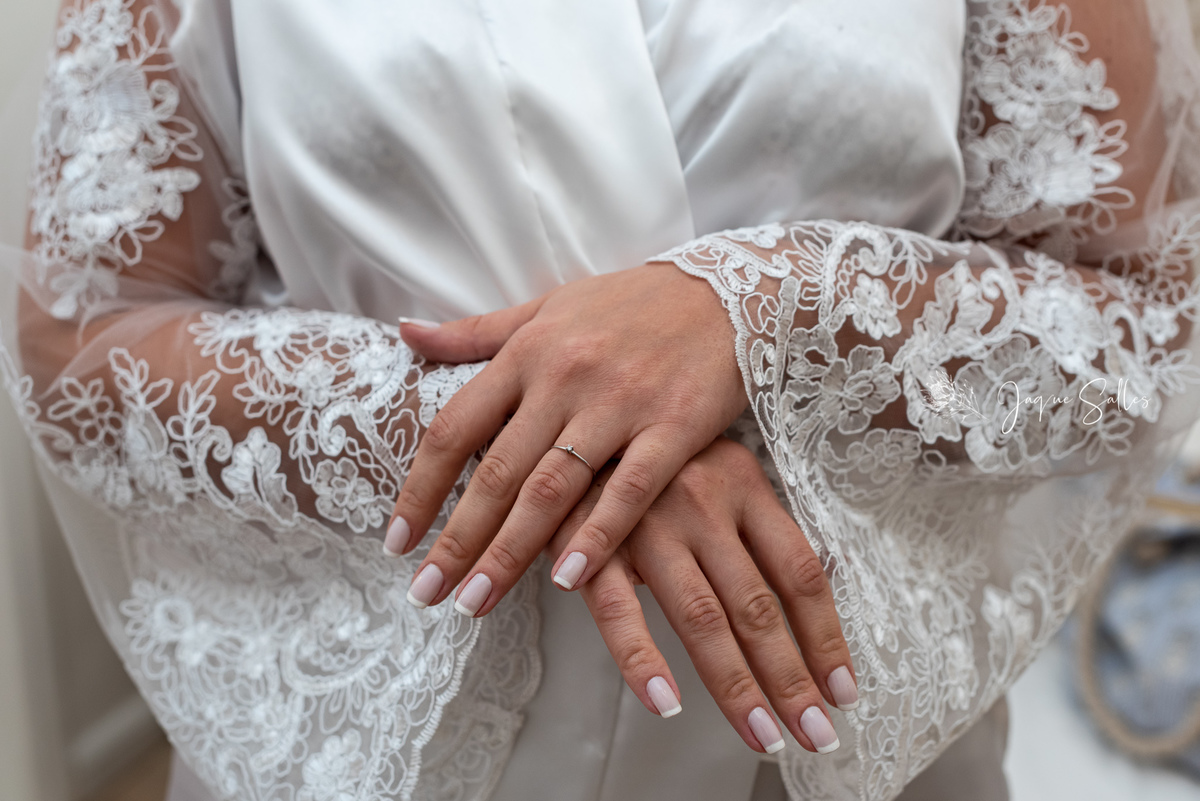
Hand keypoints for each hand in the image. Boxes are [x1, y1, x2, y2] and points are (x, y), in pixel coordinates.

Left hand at [389, 263, 748, 616]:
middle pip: (496, 472)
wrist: (727, 290)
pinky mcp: (674, 426)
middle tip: (425, 595)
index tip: (397, 541)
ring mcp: (620, 404)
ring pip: (552, 489)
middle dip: (456, 541)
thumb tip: (405, 332)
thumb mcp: (547, 307)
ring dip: (509, 552)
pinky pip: (629, 490)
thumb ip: (476, 331)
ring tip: (475, 602)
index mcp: (528, 353)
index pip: (456, 427)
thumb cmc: (630, 303)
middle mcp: (564, 378)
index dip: (420, 488)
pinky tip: (568, 578)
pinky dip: (598, 535)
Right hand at [552, 437, 858, 754]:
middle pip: (758, 605)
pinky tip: (666, 703)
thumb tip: (813, 588)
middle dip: (791, 679)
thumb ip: (755, 523)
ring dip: (736, 686)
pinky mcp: (591, 542)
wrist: (572, 417)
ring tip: (762, 736)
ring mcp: (646, 522)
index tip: (843, 691)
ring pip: (701, 617)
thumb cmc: (650, 451)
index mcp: (741, 482)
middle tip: (815, 734)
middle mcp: (702, 501)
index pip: (799, 571)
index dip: (826, 637)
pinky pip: (618, 610)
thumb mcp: (715, 467)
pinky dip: (642, 659)